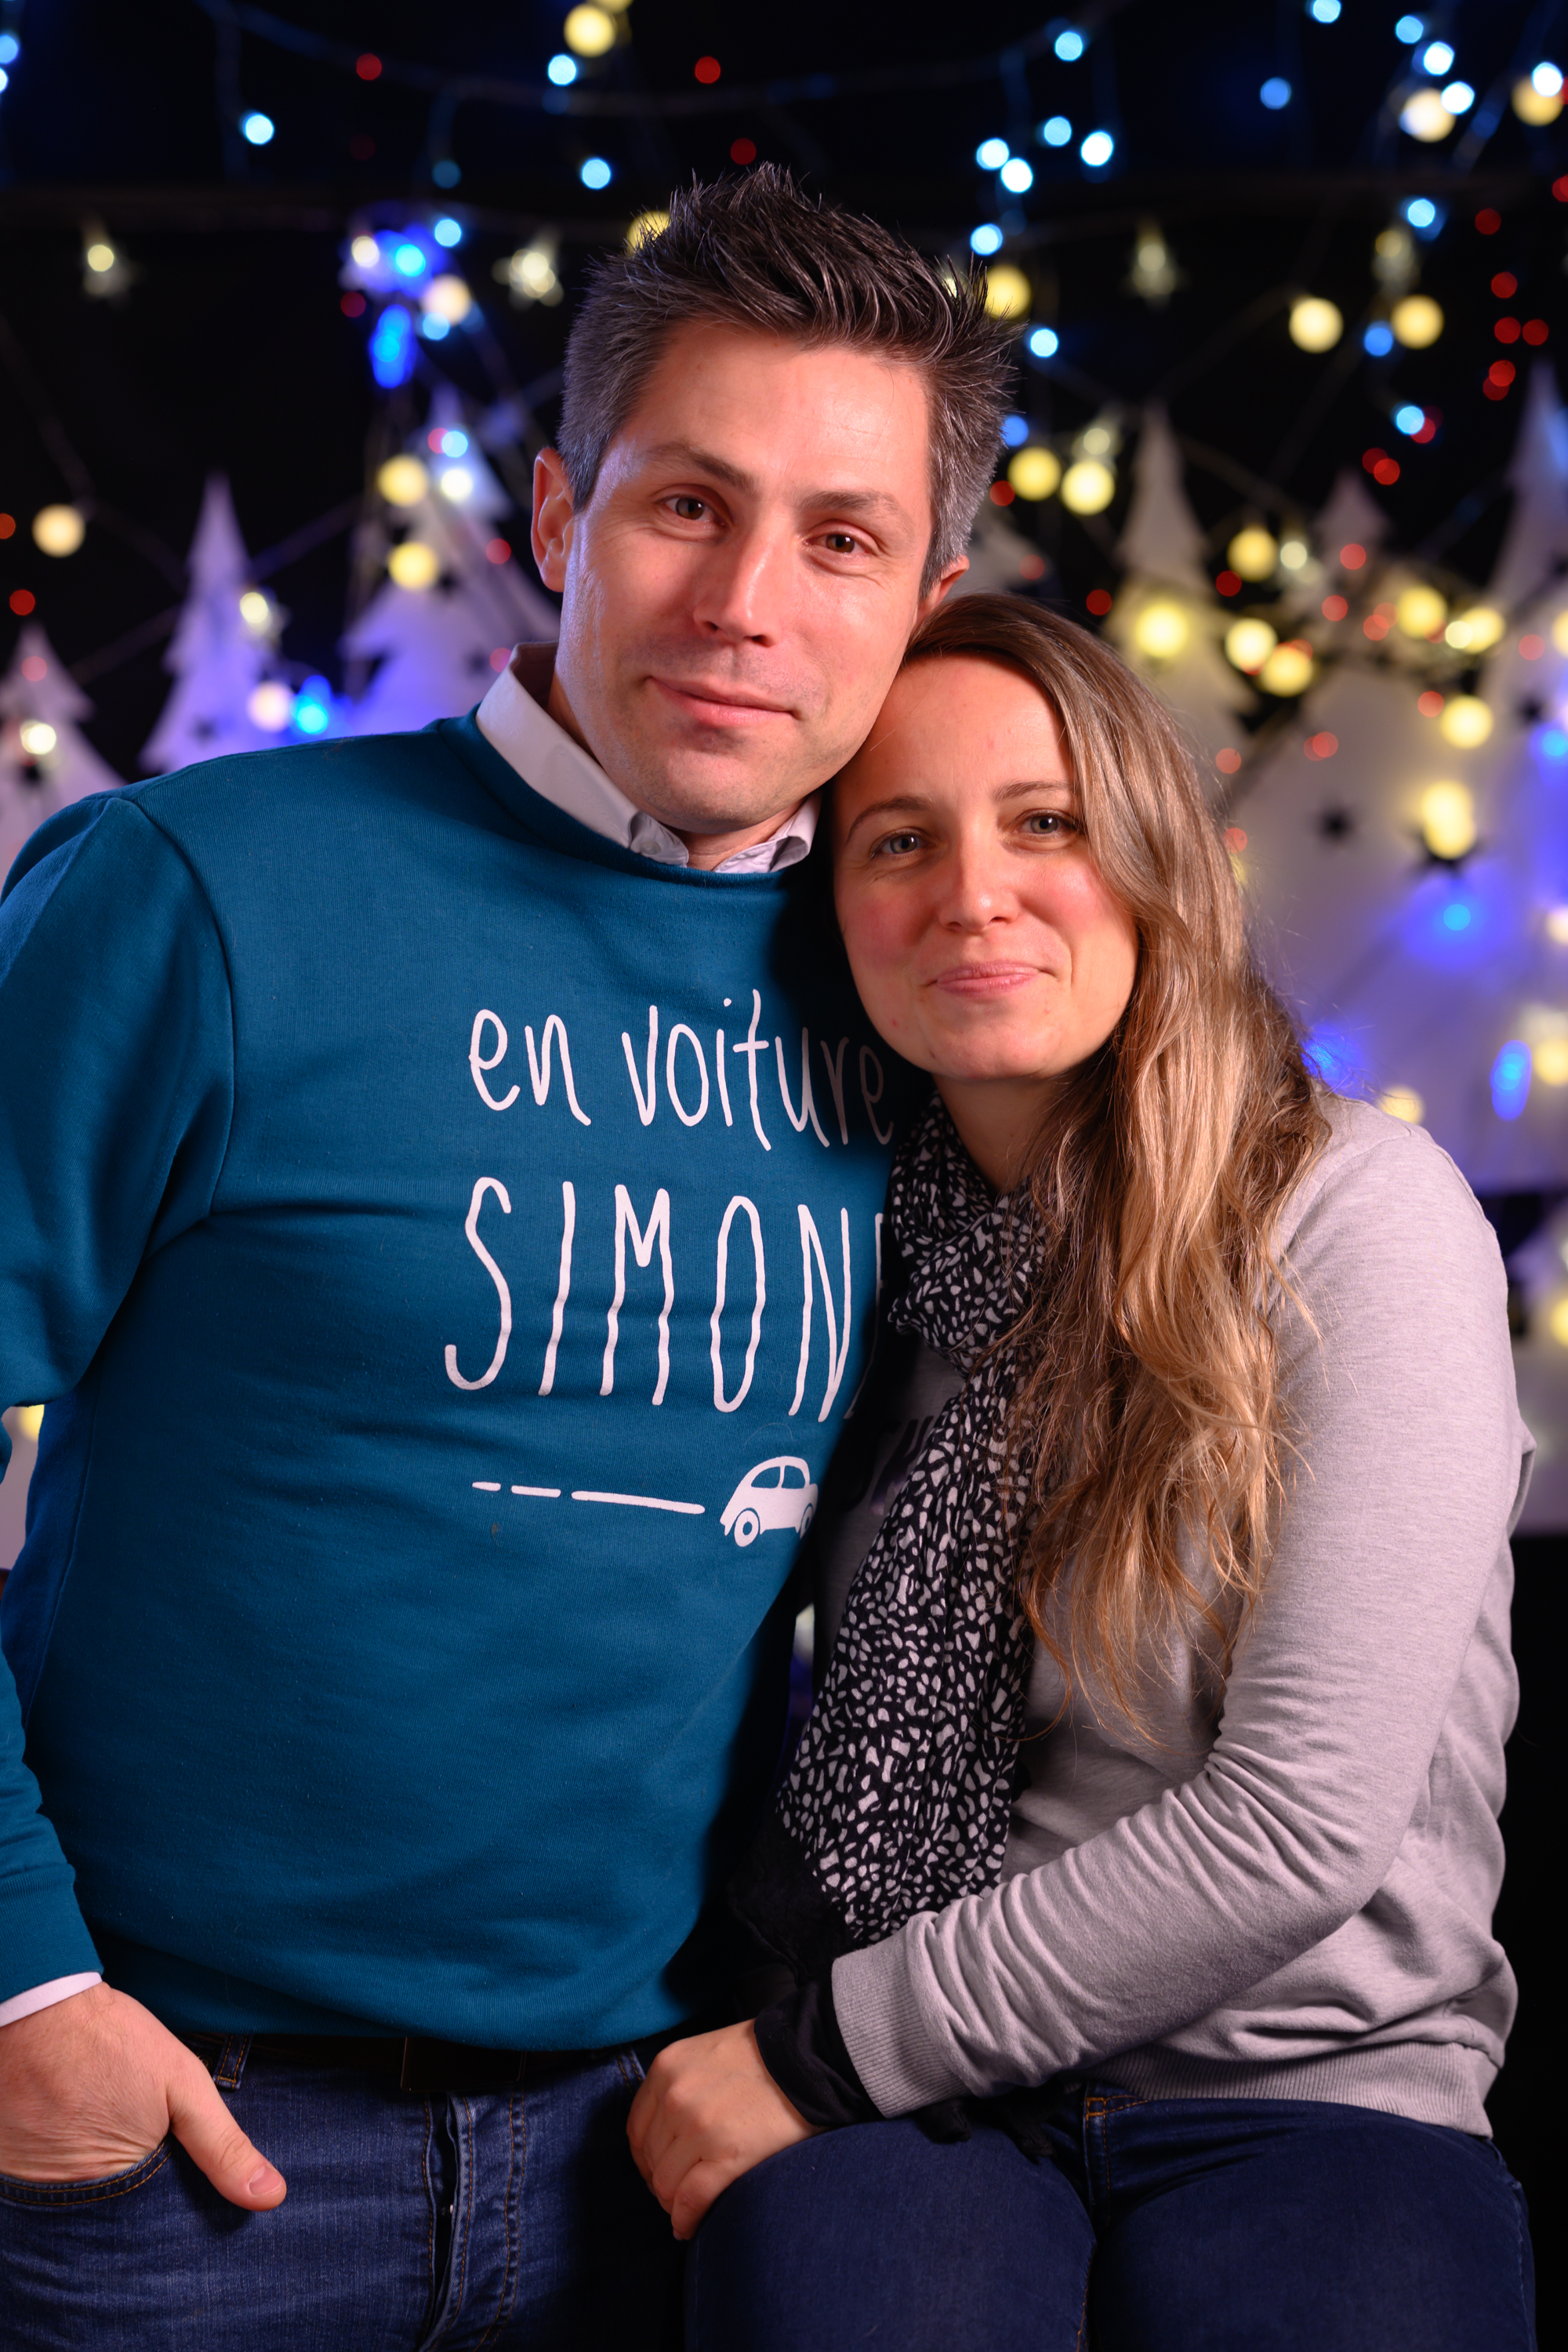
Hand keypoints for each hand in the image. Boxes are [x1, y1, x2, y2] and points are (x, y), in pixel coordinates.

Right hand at [0, 1982, 285, 2207]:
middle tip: (133, 2140)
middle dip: (129, 2201)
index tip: (176, 2177)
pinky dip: (59, 2170)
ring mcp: (28, 2187)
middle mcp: (62, 2204)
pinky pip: (41, 2188)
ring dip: (92, 2185)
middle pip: (108, 2224)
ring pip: (73, 2205)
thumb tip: (272, 2198)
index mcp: (112, 2192)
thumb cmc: (115, 2043)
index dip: (167, 2212)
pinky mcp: (7, 2168)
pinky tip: (75, 2131)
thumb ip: (223, 2146)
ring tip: (102, 2131)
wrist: (40, 2004)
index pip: (148, 2234)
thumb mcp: (183, 2086)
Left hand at [627, 2020, 816, 2239]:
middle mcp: (675, 2096)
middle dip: (663, 2182)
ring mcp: (698, 2127)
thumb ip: (680, 2087)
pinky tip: (691, 2227)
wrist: (811, 2056)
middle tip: (680, 2194)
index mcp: (666, 2068)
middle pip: (651, 2160)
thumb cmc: (764, 2057)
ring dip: (674, 2205)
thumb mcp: (706, 2056)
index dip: (647, 2159)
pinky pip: (690, 2201)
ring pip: (666, 2186)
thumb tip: (665, 2138)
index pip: (637, 2130)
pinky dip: (686, 2221)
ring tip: (689, 2210)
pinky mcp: (726, 2155)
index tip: (660, 2172)